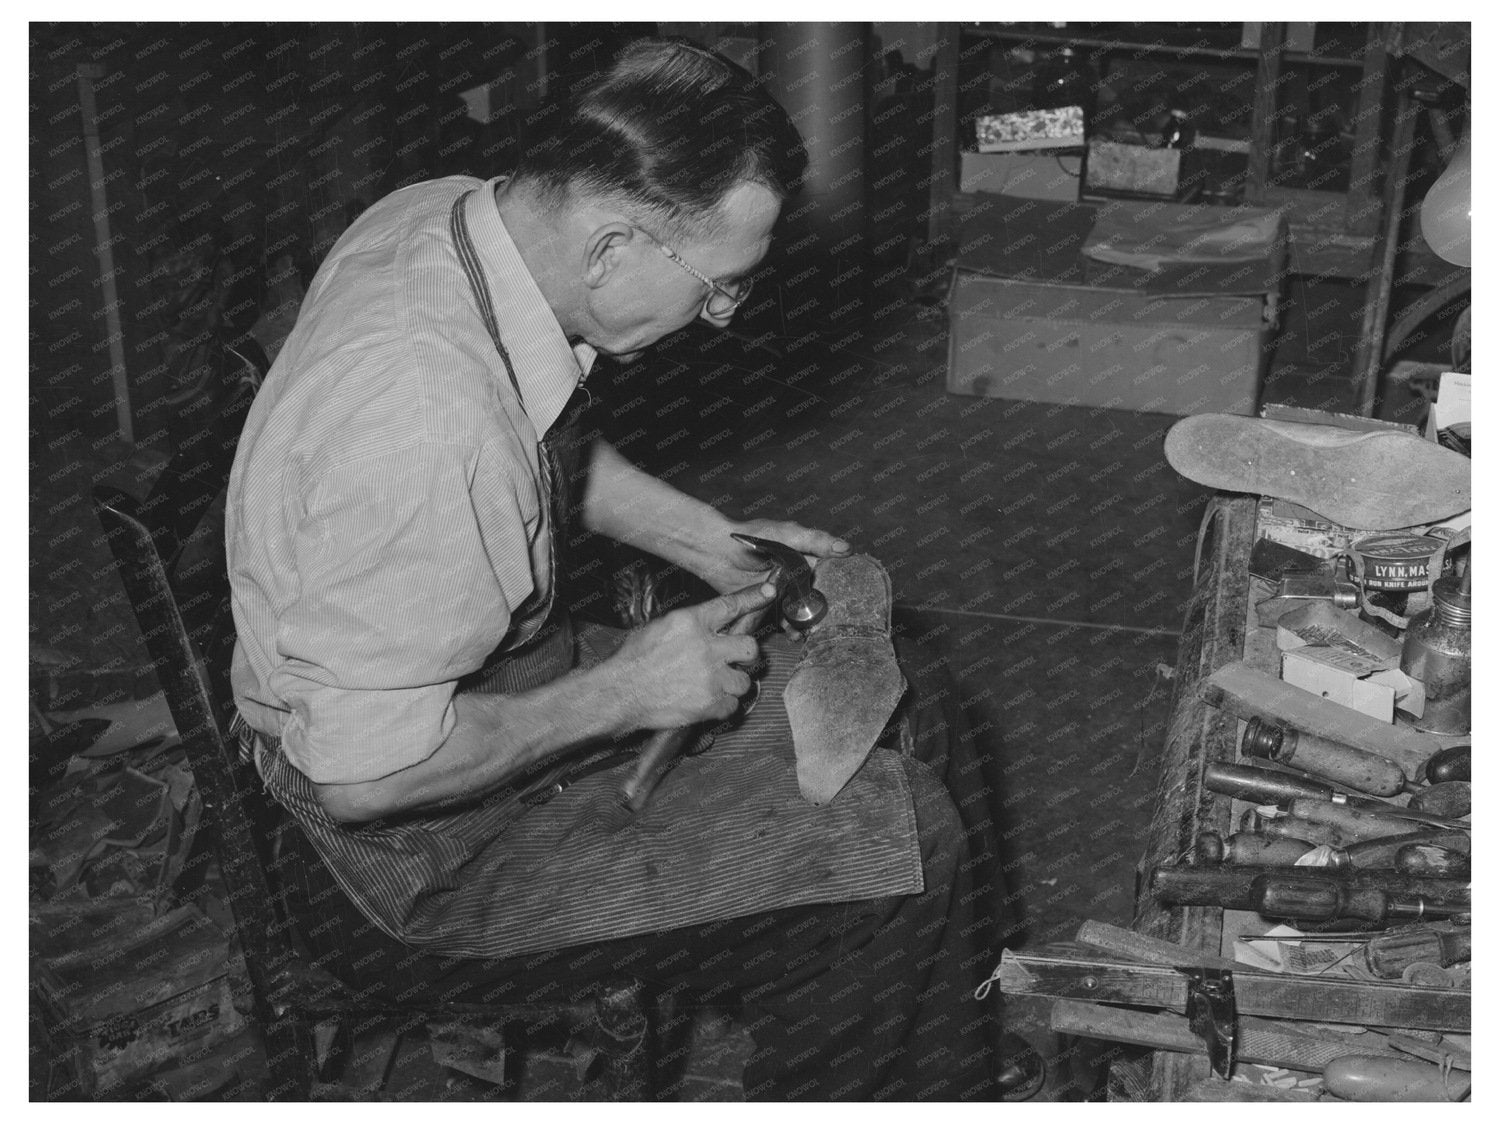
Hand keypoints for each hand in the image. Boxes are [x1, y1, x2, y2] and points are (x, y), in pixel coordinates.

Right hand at [611, 582, 774, 729]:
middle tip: (735, 658)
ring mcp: (710, 676)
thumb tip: (707, 624)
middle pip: (750, 646)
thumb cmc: (633, 661)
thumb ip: (688, 625)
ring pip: (745, 680)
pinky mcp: (709, 703)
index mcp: (691, 622)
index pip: (731, 605)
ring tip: (715, 684)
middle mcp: (705, 647)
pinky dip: (723, 705)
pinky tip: (707, 701)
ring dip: (733, 683)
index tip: (769, 592)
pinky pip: (733, 705)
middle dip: (745, 653)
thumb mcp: (658, 627)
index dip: (753, 598)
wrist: (620, 691)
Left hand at [700, 519, 849, 633]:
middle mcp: (795, 577)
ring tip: (808, 632)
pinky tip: (792, 634)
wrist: (716, 551)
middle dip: (821, 612)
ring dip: (805, 623)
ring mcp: (781, 593)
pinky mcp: (765, 605)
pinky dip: (785, 628)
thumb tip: (846, 548)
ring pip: (799, 612)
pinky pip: (778, 620)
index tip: (847, 603)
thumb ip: (816, 541)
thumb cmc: (752, 536)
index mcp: (805, 559)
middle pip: (815, 598)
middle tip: (825, 623)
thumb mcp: (787, 534)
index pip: (829, 576)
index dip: (839, 589)